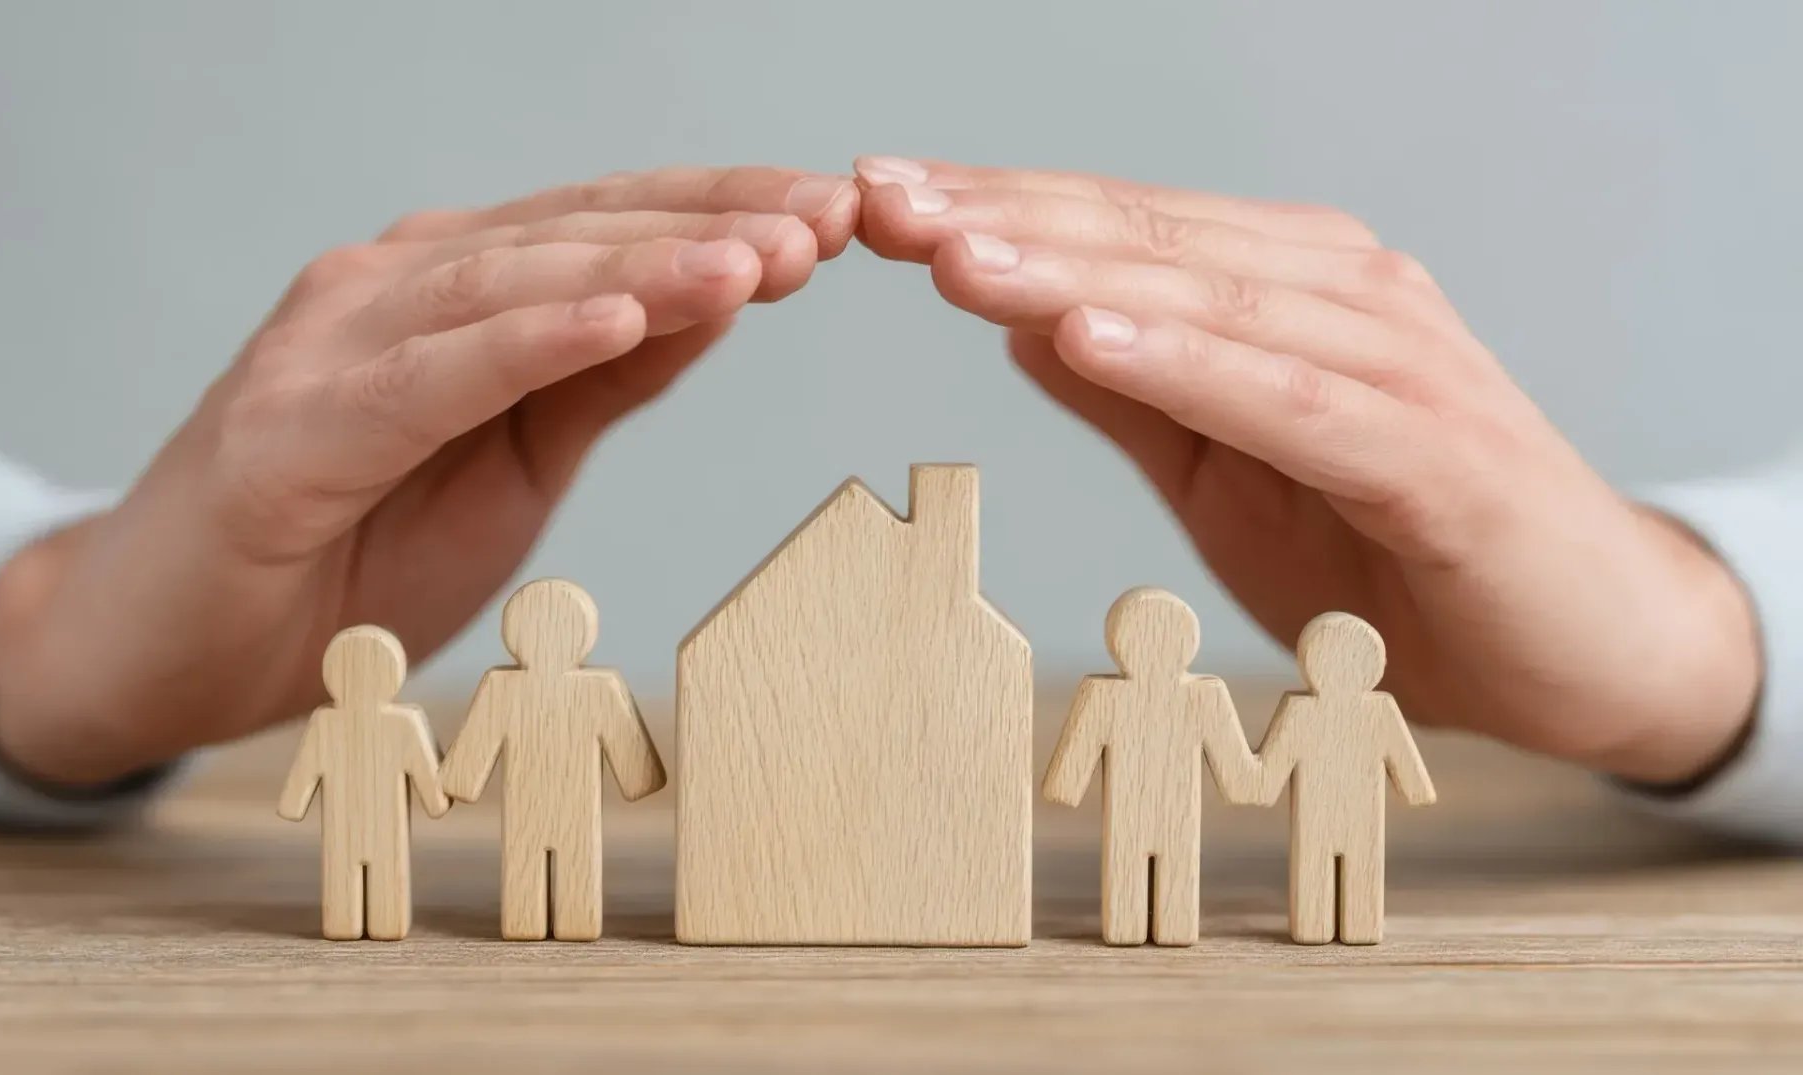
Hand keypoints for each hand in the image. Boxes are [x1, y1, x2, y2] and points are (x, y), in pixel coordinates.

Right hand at [0, 166, 860, 786]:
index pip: (611, 225)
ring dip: (643, 267)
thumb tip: (717, 301)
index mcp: (455, 290)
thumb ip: (600, 381)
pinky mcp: (288, 428)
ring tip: (757, 260)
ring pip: (513, 284)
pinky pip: (427, 376)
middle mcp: (392, 287)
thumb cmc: (347, 550)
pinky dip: (526, 341)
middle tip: (831, 220)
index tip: (842, 213)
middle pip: (577, 231)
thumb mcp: (515, 462)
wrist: (172, 646)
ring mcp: (331, 344)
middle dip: (713, 223)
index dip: (728, 212)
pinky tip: (619, 317)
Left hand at [855, 156, 1757, 785]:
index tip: (874, 198)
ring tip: (952, 256)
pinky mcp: (1433, 450)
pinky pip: (1288, 398)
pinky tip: (1088, 338)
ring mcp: (1395, 363)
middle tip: (877, 200)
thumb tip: (1024, 320)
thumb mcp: (1228, 478)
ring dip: (1071, 273)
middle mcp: (1344, 296)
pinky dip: (1186, 364)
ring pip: (1209, 301)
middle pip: (1149, 242)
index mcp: (1288, 291)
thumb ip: (1138, 396)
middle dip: (1003, 220)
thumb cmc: (1395, 560)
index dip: (994, 210)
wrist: (1578, 653)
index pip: (1119, 232)